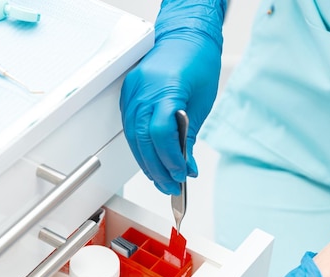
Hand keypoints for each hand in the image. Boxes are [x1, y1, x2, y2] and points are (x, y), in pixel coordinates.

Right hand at [120, 0, 224, 194]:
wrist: (185, 36)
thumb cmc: (198, 62)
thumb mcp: (201, 102)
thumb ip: (190, 135)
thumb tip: (186, 165)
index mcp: (165, 89)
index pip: (161, 133)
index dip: (170, 158)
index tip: (181, 174)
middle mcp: (143, 91)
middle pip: (143, 139)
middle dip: (157, 168)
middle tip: (171, 186)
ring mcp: (132, 93)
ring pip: (133, 137)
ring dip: (147, 162)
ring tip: (162, 180)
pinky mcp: (128, 95)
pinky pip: (129, 128)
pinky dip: (139, 147)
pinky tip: (149, 161)